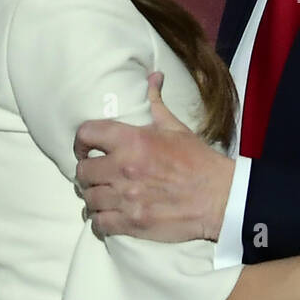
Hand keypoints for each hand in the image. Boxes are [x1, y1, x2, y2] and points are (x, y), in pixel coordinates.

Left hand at [72, 72, 234, 241]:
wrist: (218, 197)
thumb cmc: (198, 161)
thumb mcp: (176, 127)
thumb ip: (156, 102)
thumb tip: (154, 75)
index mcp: (132, 141)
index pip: (86, 134)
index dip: (80, 142)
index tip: (84, 150)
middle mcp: (123, 168)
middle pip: (82, 171)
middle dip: (87, 173)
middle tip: (96, 176)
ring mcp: (126, 198)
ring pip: (88, 199)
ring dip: (93, 198)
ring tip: (101, 197)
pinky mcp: (131, 222)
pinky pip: (99, 223)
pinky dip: (100, 221)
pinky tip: (107, 216)